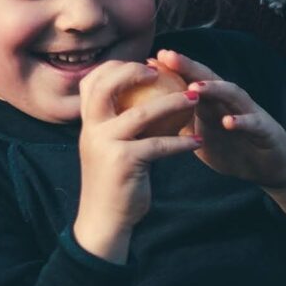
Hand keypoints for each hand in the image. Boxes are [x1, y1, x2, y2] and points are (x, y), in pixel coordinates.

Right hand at [73, 60, 201, 261]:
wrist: (103, 219)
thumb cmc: (113, 180)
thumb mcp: (109, 146)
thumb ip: (117, 123)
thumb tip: (143, 96)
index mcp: (88, 122)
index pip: (92, 81)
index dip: (116, 67)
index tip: (144, 65)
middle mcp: (92, 129)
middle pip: (107, 86)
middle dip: (134, 72)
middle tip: (162, 71)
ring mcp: (106, 144)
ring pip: (140, 113)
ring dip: (172, 103)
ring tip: (194, 99)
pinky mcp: (124, 162)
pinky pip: (159, 145)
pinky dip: (181, 142)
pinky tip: (197, 141)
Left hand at [154, 49, 285, 215]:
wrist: (268, 168)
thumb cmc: (231, 148)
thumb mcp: (200, 134)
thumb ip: (179, 121)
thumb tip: (146, 113)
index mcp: (214, 102)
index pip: (192, 79)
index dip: (173, 69)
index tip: (150, 59)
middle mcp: (231, 102)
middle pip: (209, 79)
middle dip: (189, 66)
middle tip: (168, 56)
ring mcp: (249, 113)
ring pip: (232, 95)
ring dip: (215, 89)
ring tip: (195, 87)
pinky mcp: (265, 130)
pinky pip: (253, 123)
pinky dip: (242, 121)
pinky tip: (229, 121)